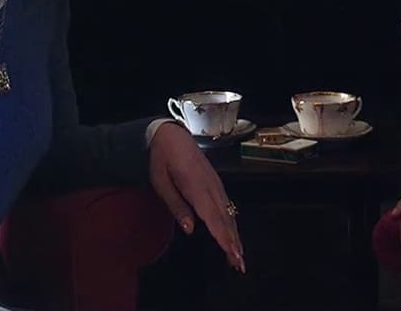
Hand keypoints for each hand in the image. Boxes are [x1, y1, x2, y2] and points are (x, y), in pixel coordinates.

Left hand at [148, 122, 245, 273]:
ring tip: (238, 256)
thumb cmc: (162, 160)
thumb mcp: (161, 183)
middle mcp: (211, 187)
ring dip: (235, 235)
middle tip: (239, 264)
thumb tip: (190, 229)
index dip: (223, 237)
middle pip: (225, 218)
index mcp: (196, 187)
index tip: (232, 253)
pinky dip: (231, 222)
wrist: (171, 136)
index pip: (213, 217)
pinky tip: (232, 234)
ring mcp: (216, 185)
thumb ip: (177, 206)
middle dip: (233, 242)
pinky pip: (226, 206)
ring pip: (228, 213)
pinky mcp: (216, 184)